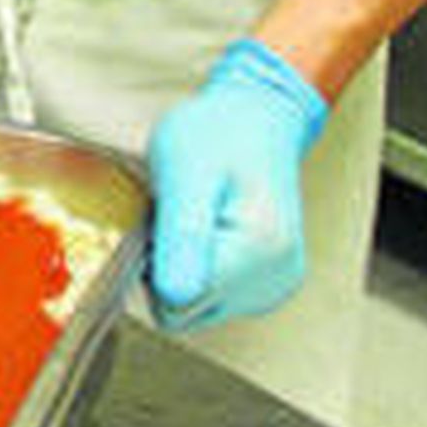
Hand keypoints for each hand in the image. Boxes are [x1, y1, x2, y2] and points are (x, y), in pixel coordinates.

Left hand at [146, 38, 328, 332]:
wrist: (258, 116)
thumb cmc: (219, 133)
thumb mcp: (186, 168)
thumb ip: (182, 235)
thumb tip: (173, 296)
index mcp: (258, 253)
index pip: (175, 304)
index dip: (152, 263)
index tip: (164, 217)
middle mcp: (274, 280)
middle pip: (185, 310)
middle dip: (168, 264)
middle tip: (179, 211)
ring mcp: (273, 286)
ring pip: (197, 306)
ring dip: (183, 265)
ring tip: (196, 216)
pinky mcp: (266, 284)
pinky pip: (212, 296)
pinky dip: (201, 267)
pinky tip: (210, 228)